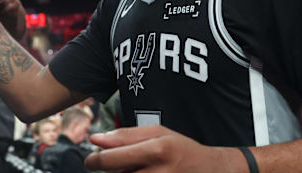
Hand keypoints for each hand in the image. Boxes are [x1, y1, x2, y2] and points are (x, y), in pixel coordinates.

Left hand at [84, 125, 242, 172]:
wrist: (210, 171)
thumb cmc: (181, 149)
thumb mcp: (157, 133)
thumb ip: (125, 135)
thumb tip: (95, 139)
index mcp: (156, 149)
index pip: (110, 159)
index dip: (94, 161)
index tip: (91, 160)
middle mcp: (158, 172)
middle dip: (108, 171)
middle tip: (113, 165)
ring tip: (134, 170)